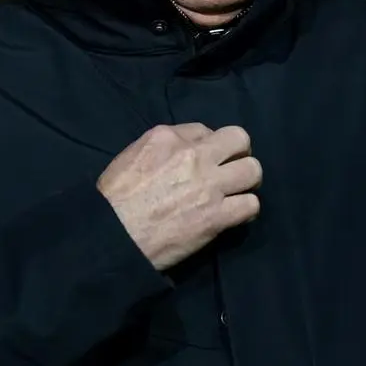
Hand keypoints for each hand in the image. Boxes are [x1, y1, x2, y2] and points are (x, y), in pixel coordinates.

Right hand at [98, 123, 260, 270]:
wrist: (112, 236)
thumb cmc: (114, 199)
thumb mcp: (131, 156)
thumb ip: (161, 148)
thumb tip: (183, 150)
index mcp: (168, 137)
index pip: (205, 130)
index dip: (208, 146)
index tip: (203, 161)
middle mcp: (194, 155)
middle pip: (239, 139)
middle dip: (238, 153)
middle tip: (230, 170)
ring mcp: (208, 185)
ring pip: (253, 170)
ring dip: (247, 181)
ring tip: (237, 192)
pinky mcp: (216, 216)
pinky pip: (251, 205)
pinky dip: (246, 210)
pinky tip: (236, 214)